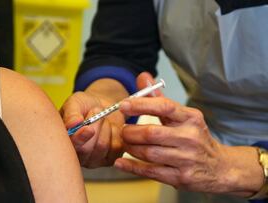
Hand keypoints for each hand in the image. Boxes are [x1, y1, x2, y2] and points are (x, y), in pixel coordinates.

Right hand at [60, 72, 159, 167]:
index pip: (70, 148)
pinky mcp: (111, 158)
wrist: (104, 107)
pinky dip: (115, 132)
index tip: (88, 128)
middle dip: (94, 127)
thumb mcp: (74, 103)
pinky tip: (111, 127)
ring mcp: (94, 159)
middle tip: (95, 110)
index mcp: (65, 143)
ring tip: (102, 118)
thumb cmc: (85, 106)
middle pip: (86, 149)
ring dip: (105, 127)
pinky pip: (115, 147)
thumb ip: (71, 114)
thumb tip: (73, 124)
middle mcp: (78, 155)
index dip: (79, 138)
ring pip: (101, 146)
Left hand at [114, 97, 263, 195]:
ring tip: (126, 144)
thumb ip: (159, 98)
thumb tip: (143, 77)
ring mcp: (186, 159)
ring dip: (131, 149)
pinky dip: (132, 167)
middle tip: (123, 131)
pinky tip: (121, 163)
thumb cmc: (195, 138)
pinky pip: (150, 171)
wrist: (220, 168)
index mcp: (191, 118)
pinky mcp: (181, 177)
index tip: (123, 105)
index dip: (141, 105)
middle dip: (131, 132)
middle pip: (151, 133)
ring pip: (149, 153)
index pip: (164, 107)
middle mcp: (190, 137)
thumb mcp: (182, 116)